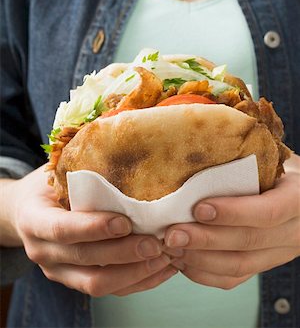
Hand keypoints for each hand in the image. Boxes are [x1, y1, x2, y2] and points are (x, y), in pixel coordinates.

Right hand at [9, 166, 176, 295]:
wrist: (26, 212)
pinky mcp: (74, 281)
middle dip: (123, 253)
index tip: (125, 222)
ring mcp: (58, 271)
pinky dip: (137, 282)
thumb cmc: (47, 186)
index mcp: (34, 220)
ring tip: (164, 257)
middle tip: (155, 243)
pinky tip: (161, 269)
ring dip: (134, 273)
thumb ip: (77, 167)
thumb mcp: (54, 172)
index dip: (93, 228)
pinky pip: (108, 290)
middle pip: (85, 259)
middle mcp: (42, 251)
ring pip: (97, 284)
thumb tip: (116, 139)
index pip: (61, 229)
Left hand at [164, 154, 299, 289]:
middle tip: (172, 234)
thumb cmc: (274, 166)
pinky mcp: (264, 265)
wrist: (295, 190)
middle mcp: (295, 232)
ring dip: (200, 259)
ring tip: (171, 248)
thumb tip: (197, 158)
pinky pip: (235, 278)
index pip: (268, 212)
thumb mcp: (269, 158)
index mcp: (298, 199)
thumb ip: (245, 163)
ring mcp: (280, 253)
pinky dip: (204, 273)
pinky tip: (182, 261)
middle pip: (249, 242)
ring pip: (240, 266)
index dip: (233, 213)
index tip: (199, 208)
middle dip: (206, 240)